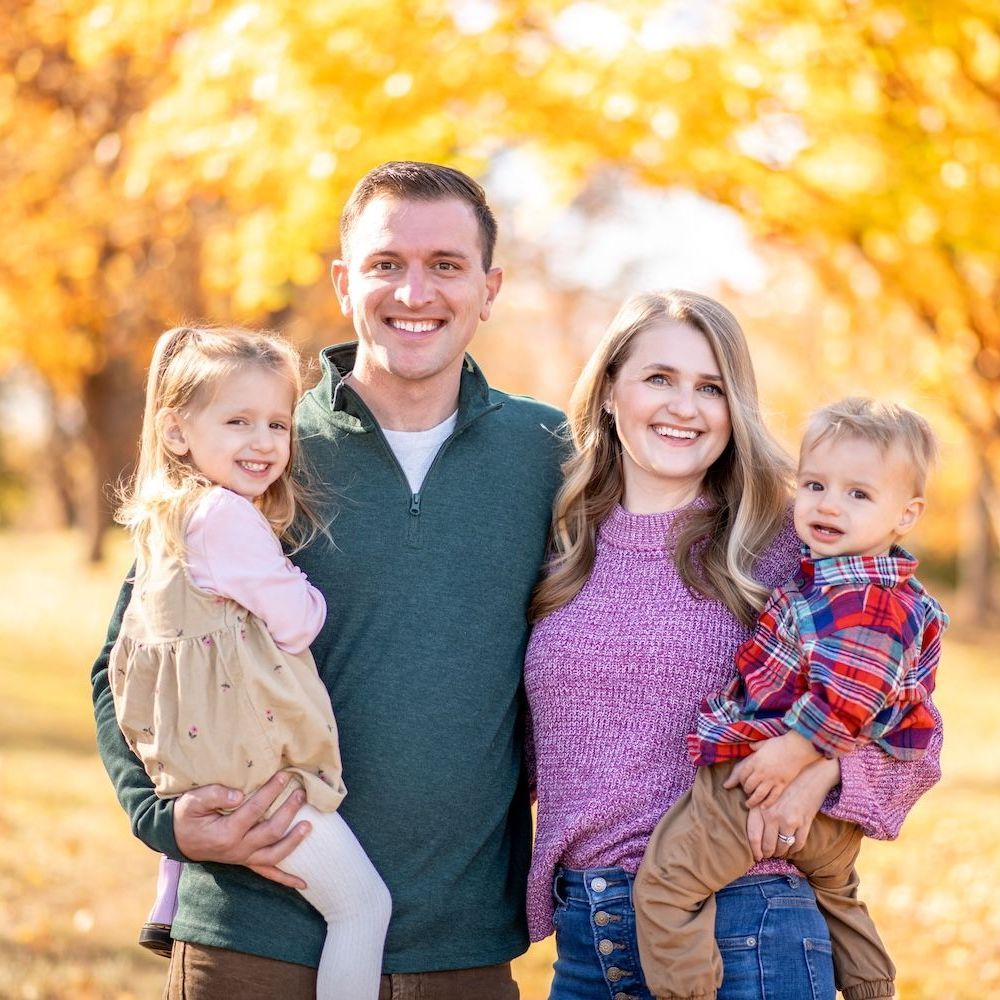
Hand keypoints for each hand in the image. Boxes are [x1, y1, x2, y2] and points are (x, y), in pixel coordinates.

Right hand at [173, 771, 310, 888]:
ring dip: (294, 841)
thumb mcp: (192, 801)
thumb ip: (213, 795)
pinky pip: (269, 874)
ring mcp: (243, 858)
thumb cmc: (187, 816)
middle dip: (289, 811)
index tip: (285, 775)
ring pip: (274, 855)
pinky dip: (286, 879)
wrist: (178, 838)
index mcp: (225, 833)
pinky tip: (304, 884)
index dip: (271, 792)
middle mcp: (237, 850)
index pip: (254, 810)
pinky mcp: (246, 862)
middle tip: (301, 793)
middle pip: (270, 832)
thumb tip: (239, 794)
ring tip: (309, 825)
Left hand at [726, 731, 821, 807]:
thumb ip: (756, 746)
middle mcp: (761, 772)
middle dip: (746, 791)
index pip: (742, 775)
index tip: (742, 783)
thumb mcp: (765, 743)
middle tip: (747, 793)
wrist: (797, 748)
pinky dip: (767, 803)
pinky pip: (772, 797)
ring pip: (758, 794)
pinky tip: (763, 807)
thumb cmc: (780, 744)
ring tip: (749, 804)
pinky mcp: (781, 784)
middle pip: (748, 786)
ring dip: (752, 801)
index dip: (740, 781)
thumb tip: (750, 746)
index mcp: (754, 761)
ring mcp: (771, 779)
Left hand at [746, 756, 839, 861]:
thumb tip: (731, 794)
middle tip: (768, 855)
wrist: (810, 774)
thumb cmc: (784, 780)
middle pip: (768, 845)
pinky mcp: (804, 823)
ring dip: (781, 852)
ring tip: (779, 852)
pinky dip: (794, 849)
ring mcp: (790, 820)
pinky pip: (798, 844)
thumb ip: (750, 796)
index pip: (753, 835)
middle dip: (768, 853)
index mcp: (761, 806)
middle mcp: (773, 815)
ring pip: (783, 846)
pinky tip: (792, 848)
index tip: (756, 855)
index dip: (755, 849)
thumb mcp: (764, 787)